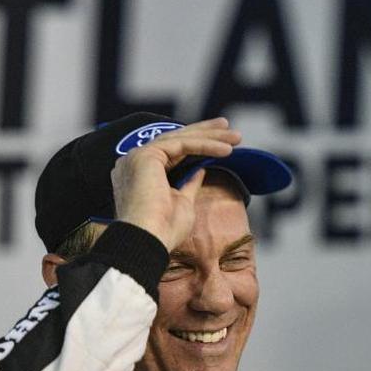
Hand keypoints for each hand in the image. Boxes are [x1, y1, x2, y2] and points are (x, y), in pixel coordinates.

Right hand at [110, 118, 241, 250]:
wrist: (148, 242)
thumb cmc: (164, 231)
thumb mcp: (183, 203)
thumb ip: (189, 184)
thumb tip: (200, 169)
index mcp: (140, 174)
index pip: (172, 152)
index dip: (198, 144)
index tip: (223, 144)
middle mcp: (134, 162)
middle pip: (176, 140)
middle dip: (206, 133)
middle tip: (230, 128)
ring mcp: (137, 157)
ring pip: (180, 139)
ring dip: (210, 136)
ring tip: (236, 137)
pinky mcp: (146, 155)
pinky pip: (182, 145)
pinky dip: (205, 145)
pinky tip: (227, 150)